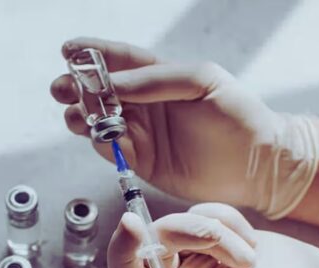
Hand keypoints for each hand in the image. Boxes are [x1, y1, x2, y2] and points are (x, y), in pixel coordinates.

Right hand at [51, 38, 318, 218]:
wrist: (257, 165)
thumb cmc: (237, 116)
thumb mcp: (201, 81)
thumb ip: (155, 79)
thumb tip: (112, 82)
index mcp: (159, 78)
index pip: (120, 61)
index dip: (92, 54)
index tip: (67, 50)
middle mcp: (145, 104)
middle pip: (100, 92)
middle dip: (76, 88)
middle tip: (62, 89)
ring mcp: (142, 133)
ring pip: (99, 122)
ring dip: (82, 116)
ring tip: (79, 116)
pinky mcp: (141, 162)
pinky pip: (111, 150)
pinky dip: (101, 143)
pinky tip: (100, 138)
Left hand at [107, 203, 318, 267]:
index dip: (122, 248)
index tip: (132, 222)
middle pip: (156, 239)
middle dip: (195, 234)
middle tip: (238, 255)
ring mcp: (197, 258)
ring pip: (182, 221)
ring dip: (220, 230)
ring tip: (250, 258)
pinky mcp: (217, 236)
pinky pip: (205, 210)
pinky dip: (230, 219)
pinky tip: (253, 243)